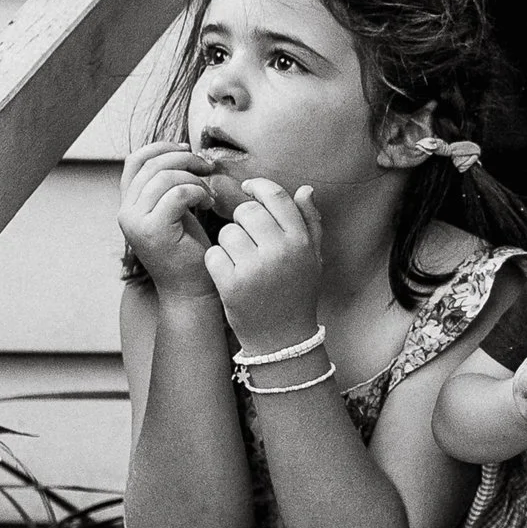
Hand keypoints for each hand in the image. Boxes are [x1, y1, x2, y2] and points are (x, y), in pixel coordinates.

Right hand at [120, 140, 227, 298]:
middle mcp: (126, 212)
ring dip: (194, 179)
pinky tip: (208, 204)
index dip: (162, 148)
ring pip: (165, 177)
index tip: (189, 151)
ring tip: (208, 194)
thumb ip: (168, 186)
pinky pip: (178, 194)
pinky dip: (198, 192)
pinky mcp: (153, 231)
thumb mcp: (176, 211)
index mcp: (129, 204)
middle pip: (153, 165)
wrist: (192, 290)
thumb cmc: (190, 251)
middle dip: (185, 159)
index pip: (136, 160)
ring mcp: (135, 222)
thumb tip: (183, 152)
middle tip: (208, 168)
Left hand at [203, 175, 324, 354]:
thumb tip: (305, 189)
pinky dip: (216, 262)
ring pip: (227, 232)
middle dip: (241, 220)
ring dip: (228, 243)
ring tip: (239, 260)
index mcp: (300, 241)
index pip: (276, 197)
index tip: (248, 189)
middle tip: (245, 236)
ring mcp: (255, 268)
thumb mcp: (313, 258)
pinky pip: (213, 255)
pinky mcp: (232, 285)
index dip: (258, 186)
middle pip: (247, 211)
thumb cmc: (297, 294)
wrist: (283, 340)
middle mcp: (279, 251)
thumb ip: (311, 222)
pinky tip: (228, 274)